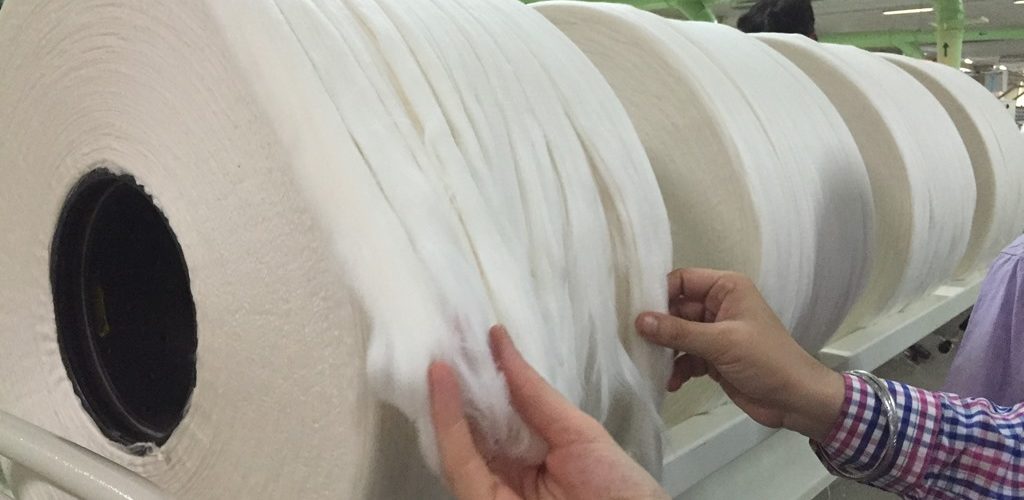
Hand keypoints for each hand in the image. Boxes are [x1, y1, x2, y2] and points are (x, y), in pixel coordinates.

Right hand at [429, 326, 667, 499]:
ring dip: (444, 392)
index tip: (473, 334)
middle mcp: (505, 471)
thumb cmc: (620, 490)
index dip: (484, 373)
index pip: (497, 411)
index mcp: (530, 455)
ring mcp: (491, 489)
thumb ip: (534, 396)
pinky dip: (446, 420)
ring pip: (456, 438)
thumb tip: (500, 345)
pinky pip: (457, 462)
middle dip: (457, 377)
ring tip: (440, 345)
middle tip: (445, 330)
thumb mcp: (578, 433)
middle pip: (471, 423)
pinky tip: (442, 381)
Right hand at [636, 268, 844, 441]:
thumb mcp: (721, 342)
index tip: (633, 311)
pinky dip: (677, 369)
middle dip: (657, 327)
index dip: (659, 293)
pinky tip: (671, 383)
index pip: (682, 280)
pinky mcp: (713, 358)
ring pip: (677, 335)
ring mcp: (715, 333)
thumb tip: (639, 320)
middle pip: (675, 309)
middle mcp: (718, 306)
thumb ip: (678, 331)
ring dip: (665, 352)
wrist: (796, 400)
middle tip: (633, 342)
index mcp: (726, 288)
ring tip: (651, 366)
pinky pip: (685, 358)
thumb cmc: (766, 360)